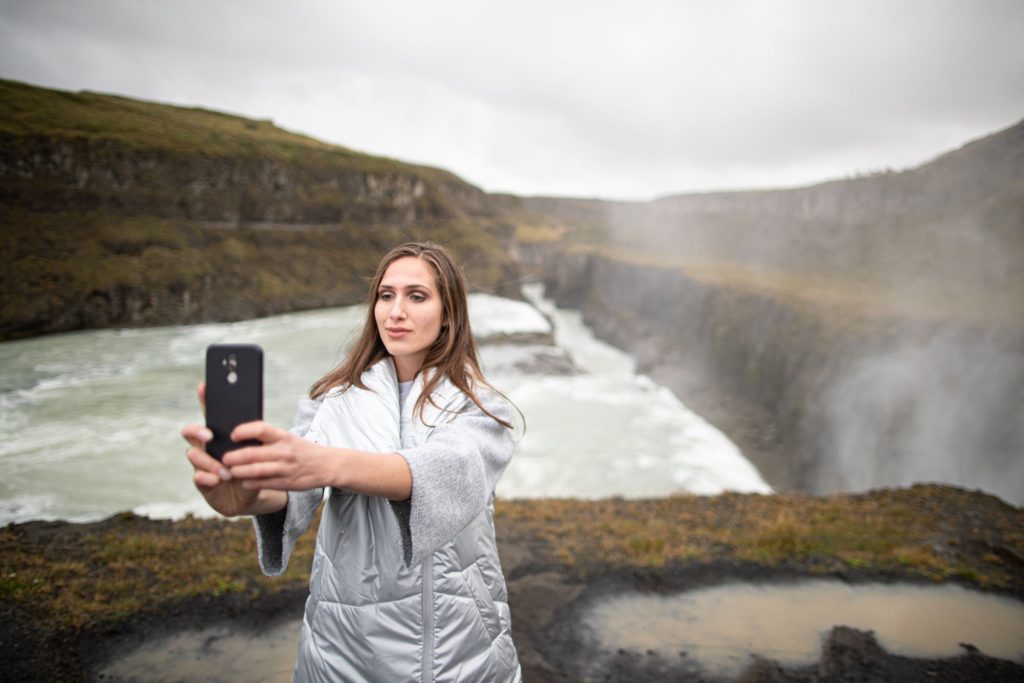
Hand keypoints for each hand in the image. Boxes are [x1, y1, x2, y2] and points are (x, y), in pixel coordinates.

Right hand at [181, 382, 262, 516]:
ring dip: (208, 462)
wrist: (251, 495)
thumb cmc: (253, 468)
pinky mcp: (202, 482)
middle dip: (196, 431)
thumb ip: (254, 438)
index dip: (204, 399)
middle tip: (209, 436)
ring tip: (224, 471)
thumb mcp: (257, 452)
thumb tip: (257, 420)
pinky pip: (198, 477)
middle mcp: (206, 447)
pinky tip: (218, 479)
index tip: (204, 387)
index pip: (210, 414)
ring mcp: (202, 464)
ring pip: (193, 455)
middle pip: (190, 432)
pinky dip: (208, 478)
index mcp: (221, 436)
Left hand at [222, 422, 334, 491]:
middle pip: (253, 453)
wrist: (327, 465)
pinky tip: (243, 482)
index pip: (261, 429)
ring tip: (229, 471)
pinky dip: (251, 483)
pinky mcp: (287, 483)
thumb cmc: (301, 450)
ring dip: (239, 472)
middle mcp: (284, 451)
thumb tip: (240, 439)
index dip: (244, 431)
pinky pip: (264, 484)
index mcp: (283, 437)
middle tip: (224, 458)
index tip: (233, 435)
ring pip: (256, 471)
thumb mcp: (288, 438)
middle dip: (234, 457)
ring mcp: (285, 468)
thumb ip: (268, 439)